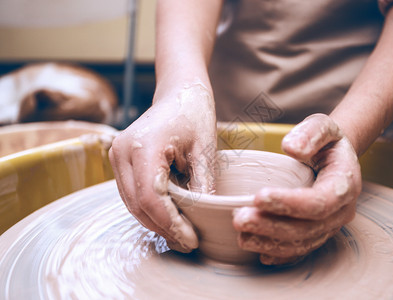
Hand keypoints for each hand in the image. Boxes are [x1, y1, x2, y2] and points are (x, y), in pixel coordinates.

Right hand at [109, 82, 215, 252]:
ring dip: (155, 221)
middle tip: (188, 242)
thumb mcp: (205, 149)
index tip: (191, 239)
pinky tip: (170, 217)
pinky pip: (132, 193)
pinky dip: (149, 209)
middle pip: (137, 205)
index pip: (151, 198)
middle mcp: (122, 152)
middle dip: (163, 228)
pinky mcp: (120, 161)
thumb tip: (203, 220)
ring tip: (181, 234)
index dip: (170, 224)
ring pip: (131, 203)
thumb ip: (202, 185)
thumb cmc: (194, 114)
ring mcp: (117, 156)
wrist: (179, 92)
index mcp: (143, 146)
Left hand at [233, 114, 361, 264]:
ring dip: (270, 242)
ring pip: (302, 243)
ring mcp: (330, 225)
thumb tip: (291, 148)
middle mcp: (341, 211)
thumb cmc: (325, 142)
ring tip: (242, 235)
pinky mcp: (318, 233)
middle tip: (239, 219)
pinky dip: (279, 253)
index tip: (259, 196)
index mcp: (345, 183)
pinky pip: (300, 249)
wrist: (334, 157)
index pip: (320, 201)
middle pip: (308, 228)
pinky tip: (258, 251)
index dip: (290, 203)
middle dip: (272, 226)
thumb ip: (310, 133)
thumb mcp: (323, 126)